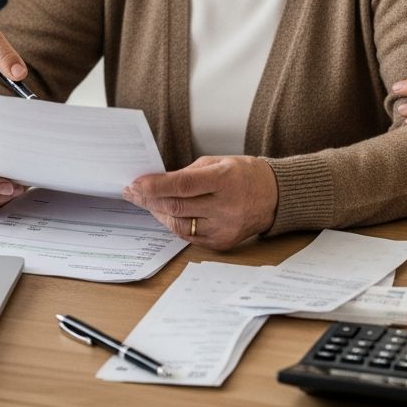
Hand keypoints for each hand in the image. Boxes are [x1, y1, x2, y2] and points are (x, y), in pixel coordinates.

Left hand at [123, 155, 277, 250]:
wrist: (273, 196)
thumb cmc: (243, 174)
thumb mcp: (217, 163)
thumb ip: (187, 174)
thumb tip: (156, 183)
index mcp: (224, 181)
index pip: (182, 186)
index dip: (155, 186)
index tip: (136, 183)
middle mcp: (225, 207)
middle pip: (177, 207)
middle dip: (150, 199)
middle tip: (133, 192)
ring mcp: (224, 228)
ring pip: (179, 225)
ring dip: (158, 213)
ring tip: (146, 202)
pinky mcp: (222, 243)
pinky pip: (190, 236)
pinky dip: (174, 224)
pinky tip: (165, 214)